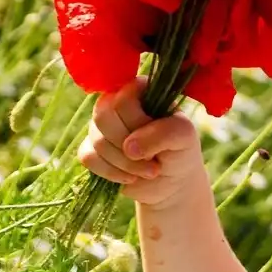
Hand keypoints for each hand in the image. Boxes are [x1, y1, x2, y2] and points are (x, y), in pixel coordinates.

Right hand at [81, 78, 207, 207]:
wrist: (173, 181)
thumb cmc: (180, 150)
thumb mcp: (183, 136)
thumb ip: (163, 133)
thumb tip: (129, 147)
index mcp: (139, 90)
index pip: (123, 97)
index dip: (137, 121)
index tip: (158, 138)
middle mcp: (115, 102)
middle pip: (103, 116)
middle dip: (129, 145)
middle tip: (154, 159)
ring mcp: (102, 126)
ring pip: (97, 140)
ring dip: (126, 164)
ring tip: (149, 171)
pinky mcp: (92, 149)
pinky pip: (88, 157)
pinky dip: (111, 172)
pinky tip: (130, 178)